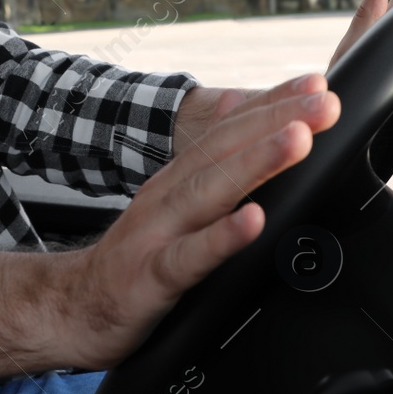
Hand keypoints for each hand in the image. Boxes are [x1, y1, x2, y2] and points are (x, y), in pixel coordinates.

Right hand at [64, 73, 339, 369]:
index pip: (229, 130)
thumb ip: (205, 158)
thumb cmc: (131, 260)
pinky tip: (254, 221)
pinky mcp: (149, 278)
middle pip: (224, 149)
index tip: (316, 84)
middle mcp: (167, 196)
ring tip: (298, 141)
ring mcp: (157, 234)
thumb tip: (236, 105)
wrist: (68, 309)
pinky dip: (222, 237)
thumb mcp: (169, 201)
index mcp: (177, 179)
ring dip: (256, 162)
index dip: (272, 104)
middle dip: (277, 121)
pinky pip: (188, 257)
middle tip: (324, 102)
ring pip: (209, 191)